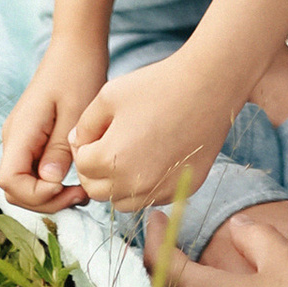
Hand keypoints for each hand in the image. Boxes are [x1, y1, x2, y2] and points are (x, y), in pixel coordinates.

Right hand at [0, 28, 109, 213]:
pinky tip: (78, 179)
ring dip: (50, 195)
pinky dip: (52, 183)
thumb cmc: (79, 73)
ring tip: (83, 189)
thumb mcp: (76, 111)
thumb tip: (51, 182)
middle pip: (14, 189)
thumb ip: (60, 148)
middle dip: (45, 201)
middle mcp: (14, 139)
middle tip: (82, 195)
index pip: (10, 182)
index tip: (69, 188)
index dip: (37, 195)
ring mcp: (21, 140)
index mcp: (20, 131)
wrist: (76, 48)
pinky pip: (34, 171)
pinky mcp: (32, 139)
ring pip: (23, 184)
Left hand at [73, 39, 260, 212]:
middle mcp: (135, 183)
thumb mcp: (108, 96)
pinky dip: (145, 186)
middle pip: (97, 191)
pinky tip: (152, 159)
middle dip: (94, 170)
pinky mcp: (184, 189)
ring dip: (116, 184)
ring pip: (123, 201)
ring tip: (126, 154)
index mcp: (111, 159)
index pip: (81, 166)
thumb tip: (78, 143)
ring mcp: (161, 189)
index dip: (83, 147)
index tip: (95, 131)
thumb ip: (84, 125)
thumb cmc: (157, 85)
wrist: (209, 86)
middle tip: (105, 145)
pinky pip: (152, 198)